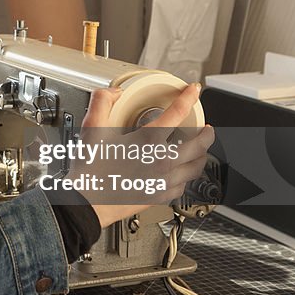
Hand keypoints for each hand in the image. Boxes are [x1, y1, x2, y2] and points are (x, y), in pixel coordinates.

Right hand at [79, 83, 214, 226]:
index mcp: (148, 141)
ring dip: (202, 155)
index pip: (178, 113)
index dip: (189, 97)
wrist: (86, 203)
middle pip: (199, 144)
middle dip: (207, 133)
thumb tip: (113, 93)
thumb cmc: (90, 171)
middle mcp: (162, 161)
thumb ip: (102, 102)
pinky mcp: (160, 196)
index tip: (193, 91)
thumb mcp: (91, 129)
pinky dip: (187, 176)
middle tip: (207, 128)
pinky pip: (184, 185)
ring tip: (200, 150)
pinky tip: (182, 173)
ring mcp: (163, 181)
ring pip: (196, 167)